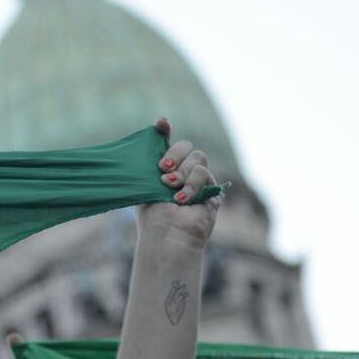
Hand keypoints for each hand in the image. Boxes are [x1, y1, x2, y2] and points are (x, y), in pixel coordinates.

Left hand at [138, 118, 220, 246]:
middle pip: (187, 146)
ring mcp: (200, 181)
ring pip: (198, 158)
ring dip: (183, 174)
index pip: (169, 143)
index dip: (165, 130)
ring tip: (171, 191)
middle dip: (174, 155)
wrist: (168, 235)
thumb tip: (160, 124)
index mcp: (167, 170)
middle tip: (163, 171)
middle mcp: (184, 173)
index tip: (162, 123)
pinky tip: (182, 200)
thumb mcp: (146, 181)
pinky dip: (191, 186)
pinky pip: (204, 173)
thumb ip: (152, 155)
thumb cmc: (153, 214)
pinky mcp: (212, 190)